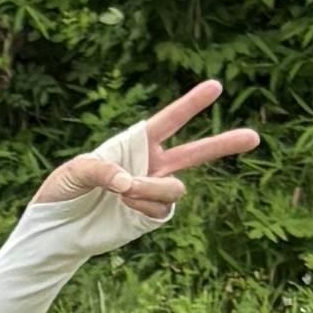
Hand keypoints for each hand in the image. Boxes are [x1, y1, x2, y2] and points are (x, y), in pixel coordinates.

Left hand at [32, 84, 261, 236]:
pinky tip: (124, 208)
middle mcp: (151, 164)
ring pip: (175, 188)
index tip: (216, 85)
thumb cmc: (63, 189)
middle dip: (225, 144)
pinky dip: (145, 208)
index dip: (192, 104)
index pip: (169, 120)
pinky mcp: (151, 216)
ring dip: (152, 189)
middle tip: (255, 136)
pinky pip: (162, 210)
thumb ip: (101, 169)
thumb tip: (128, 182)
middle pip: (196, 153)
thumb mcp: (74, 171)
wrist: (58, 226)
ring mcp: (154, 191)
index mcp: (135, 142)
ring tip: (123, 192)